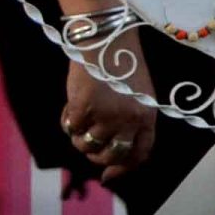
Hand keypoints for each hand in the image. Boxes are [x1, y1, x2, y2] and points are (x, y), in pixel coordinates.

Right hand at [62, 41, 156, 184]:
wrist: (106, 39)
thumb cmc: (121, 66)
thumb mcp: (138, 97)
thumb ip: (130, 125)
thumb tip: (111, 164)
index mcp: (148, 115)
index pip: (140, 154)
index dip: (123, 169)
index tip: (108, 175)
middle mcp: (130, 118)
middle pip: (110, 156)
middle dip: (96, 155)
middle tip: (88, 140)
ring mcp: (107, 114)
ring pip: (86, 145)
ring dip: (78, 136)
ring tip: (80, 116)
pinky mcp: (84, 108)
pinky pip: (70, 128)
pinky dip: (67, 121)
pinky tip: (71, 105)